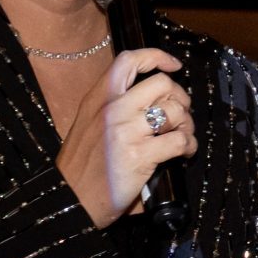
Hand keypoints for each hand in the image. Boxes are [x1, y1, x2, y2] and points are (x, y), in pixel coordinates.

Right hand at [56, 49, 193, 226]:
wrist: (68, 200)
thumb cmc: (80, 165)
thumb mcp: (88, 124)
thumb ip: (113, 106)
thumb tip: (152, 97)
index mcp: (97, 98)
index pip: (128, 61)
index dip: (157, 57)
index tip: (175, 65)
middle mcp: (112, 109)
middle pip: (163, 83)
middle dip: (180, 97)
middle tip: (179, 114)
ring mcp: (126, 131)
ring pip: (176, 110)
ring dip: (187, 124)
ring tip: (182, 136)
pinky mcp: (140, 156)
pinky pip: (180, 140)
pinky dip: (189, 146)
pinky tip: (183, 153)